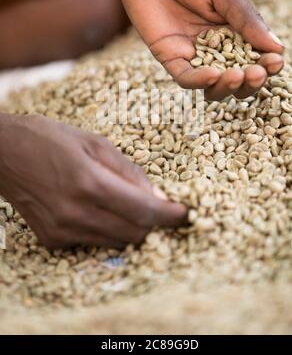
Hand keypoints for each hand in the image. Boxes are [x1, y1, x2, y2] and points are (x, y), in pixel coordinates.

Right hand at [0, 114, 185, 248]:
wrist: (4, 153)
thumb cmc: (49, 138)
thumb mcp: (94, 142)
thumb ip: (129, 171)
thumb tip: (158, 195)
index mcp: (88, 182)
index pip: (143, 210)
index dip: (169, 215)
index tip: (185, 213)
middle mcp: (75, 212)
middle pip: (133, 233)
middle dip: (153, 222)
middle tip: (157, 205)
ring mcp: (62, 230)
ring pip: (115, 242)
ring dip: (130, 227)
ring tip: (127, 204)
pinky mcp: (52, 239)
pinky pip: (93, 241)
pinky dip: (106, 229)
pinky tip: (97, 208)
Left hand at [114, 0, 283, 99]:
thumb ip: (246, 19)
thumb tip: (277, 47)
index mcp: (234, 30)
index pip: (255, 56)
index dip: (267, 64)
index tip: (276, 62)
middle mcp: (214, 48)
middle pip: (237, 78)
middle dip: (250, 81)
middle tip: (256, 74)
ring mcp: (192, 54)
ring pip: (212, 85)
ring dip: (227, 87)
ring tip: (237, 76)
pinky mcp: (169, 57)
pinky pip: (185, 77)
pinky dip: (199, 81)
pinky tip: (211, 76)